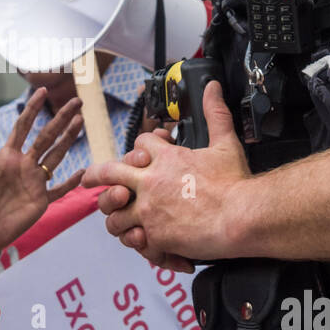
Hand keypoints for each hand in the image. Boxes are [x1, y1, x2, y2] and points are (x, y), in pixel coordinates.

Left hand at [0, 87, 83, 255]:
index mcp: (7, 158)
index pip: (23, 127)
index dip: (32, 109)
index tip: (41, 90)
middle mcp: (24, 165)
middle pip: (46, 136)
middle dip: (61, 119)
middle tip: (76, 101)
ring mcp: (35, 182)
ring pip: (57, 156)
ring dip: (69, 139)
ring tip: (81, 121)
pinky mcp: (41, 201)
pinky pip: (60, 189)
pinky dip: (72, 182)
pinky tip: (83, 171)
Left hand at [82, 81, 249, 268]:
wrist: (242, 217)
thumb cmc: (235, 184)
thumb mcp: (225, 142)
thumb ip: (215, 113)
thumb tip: (212, 87)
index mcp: (165, 159)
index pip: (139, 145)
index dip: (139, 149)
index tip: (143, 155)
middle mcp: (150, 182)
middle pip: (108, 173)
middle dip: (94, 175)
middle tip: (87, 179)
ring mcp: (148, 210)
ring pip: (113, 214)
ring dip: (116, 217)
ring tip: (121, 221)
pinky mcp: (154, 236)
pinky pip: (134, 240)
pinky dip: (138, 242)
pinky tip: (144, 243)